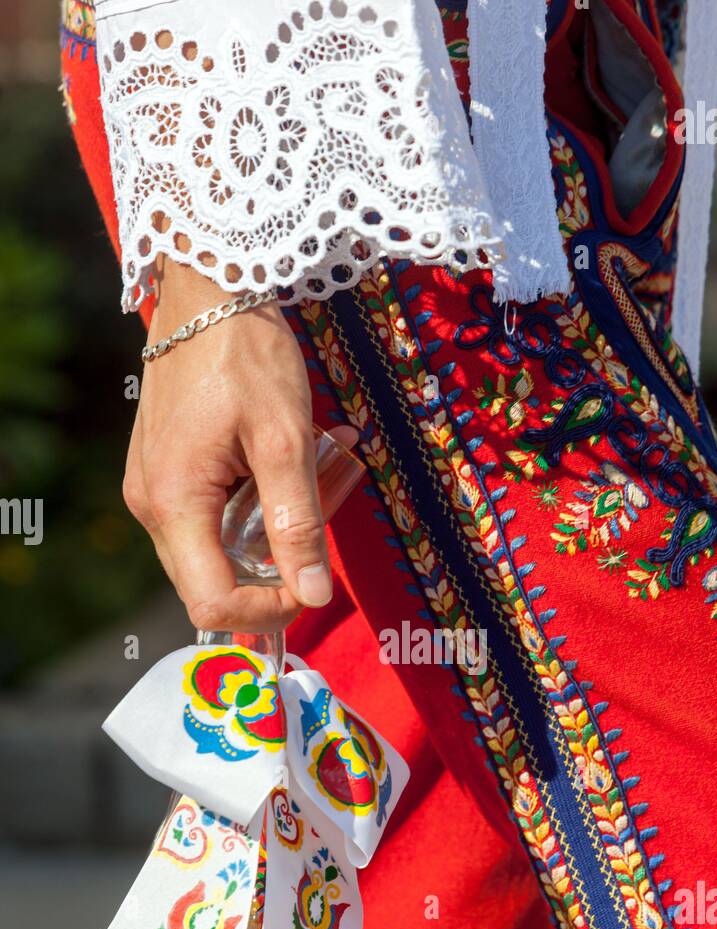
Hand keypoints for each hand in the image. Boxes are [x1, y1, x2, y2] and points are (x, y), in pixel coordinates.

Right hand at [124, 259, 336, 631]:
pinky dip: (256, 504)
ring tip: (318, 471)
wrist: (208, 290)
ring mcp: (153, 489)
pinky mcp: (166, 471)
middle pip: (214, 583)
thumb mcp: (286, 441)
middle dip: (275, 569)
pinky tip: (290, 461)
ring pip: (217, 550)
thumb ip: (298, 525)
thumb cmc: (245, 355)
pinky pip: (212, 516)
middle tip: (323, 519)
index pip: (213, 603)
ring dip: (272, 531)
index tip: (313, 584)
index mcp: (174, 504)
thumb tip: (315, 595)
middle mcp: (152, 506)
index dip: (268, 611)